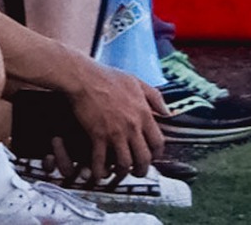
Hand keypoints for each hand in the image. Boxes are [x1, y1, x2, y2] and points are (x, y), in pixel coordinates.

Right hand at [60, 57, 168, 181]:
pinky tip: (98, 173)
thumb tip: (168, 111)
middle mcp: (132, 126)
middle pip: (144, 158)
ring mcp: (115, 132)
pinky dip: (99, 171)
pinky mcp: (97, 135)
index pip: (158, 143)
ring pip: (125, 164)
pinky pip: (101, 161)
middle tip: (136, 172)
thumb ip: (155, 97)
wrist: (83, 77)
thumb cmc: (108, 76)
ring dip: (122, 173)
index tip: (150, 157)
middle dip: (141, 170)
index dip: (156, 155)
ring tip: (118, 175)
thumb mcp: (136, 81)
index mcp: (143, 113)